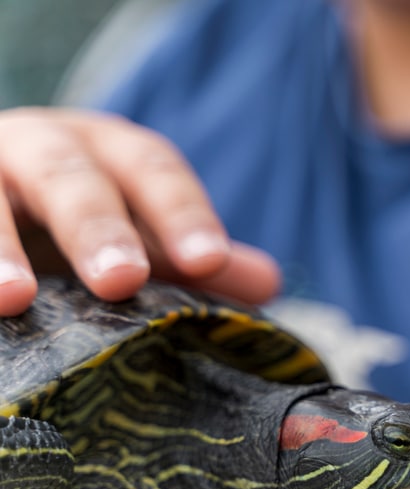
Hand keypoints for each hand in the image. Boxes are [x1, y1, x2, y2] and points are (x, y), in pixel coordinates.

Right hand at [0, 107, 280, 315]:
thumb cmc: (83, 219)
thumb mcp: (138, 231)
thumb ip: (190, 257)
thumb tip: (266, 283)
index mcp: (108, 151)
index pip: (152, 170)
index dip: (181, 213)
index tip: (208, 262)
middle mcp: (41, 148)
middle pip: (71, 176)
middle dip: (96, 226)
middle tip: (122, 280)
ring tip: (14, 299)